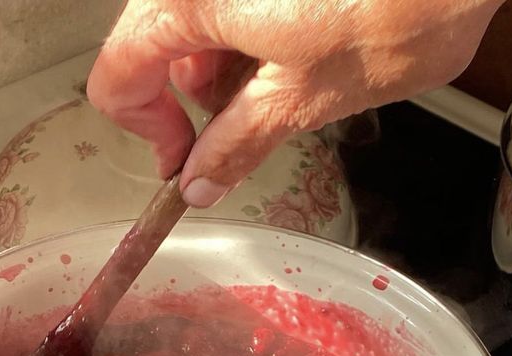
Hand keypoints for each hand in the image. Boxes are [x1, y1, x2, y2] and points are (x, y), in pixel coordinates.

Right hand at [88, 0, 503, 205]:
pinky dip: (255, 29)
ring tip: (292, 78)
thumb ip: (235, 144)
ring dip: (230, 64)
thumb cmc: (393, 6)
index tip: (187, 162)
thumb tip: (198, 183)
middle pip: (156, 44)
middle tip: (248, 125)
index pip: (118, 77)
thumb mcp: (302, 98)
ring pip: (198, 19)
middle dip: (197, 97)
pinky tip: (304, 43)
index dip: (149, 131)